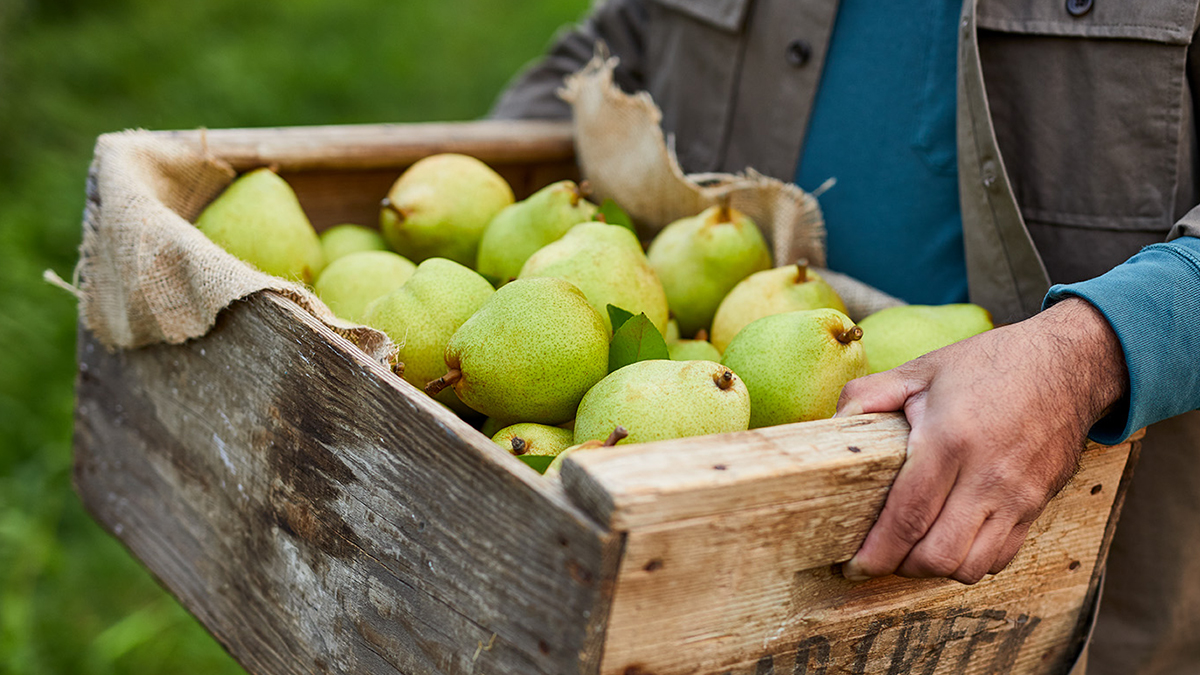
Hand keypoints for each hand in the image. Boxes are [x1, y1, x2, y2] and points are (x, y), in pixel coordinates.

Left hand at [837, 297, 1127, 583]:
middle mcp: (987, 476)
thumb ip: (868, 396)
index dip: (877, 552)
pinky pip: (1000, 558)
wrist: (1067, 365)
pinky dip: (970, 561)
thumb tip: (831, 426)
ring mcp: (1017, 497)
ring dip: (935, 568)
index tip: (852, 566)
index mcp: (950, 440)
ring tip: (912, 549)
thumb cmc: (988, 366)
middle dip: (900, 566)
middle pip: (938, 555)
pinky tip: (950, 539)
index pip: (908, 516)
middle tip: (878, 555)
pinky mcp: (1036, 507)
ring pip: (971, 567)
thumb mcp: (921, 369)